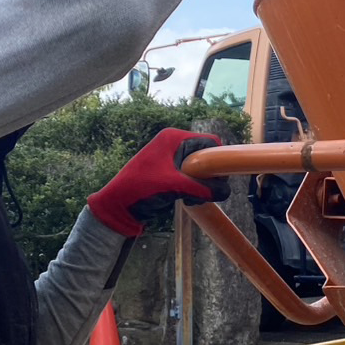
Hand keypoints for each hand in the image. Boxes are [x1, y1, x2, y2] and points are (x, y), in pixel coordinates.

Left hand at [88, 129, 230, 236]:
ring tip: (193, 197)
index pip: (209, 142)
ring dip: (203, 185)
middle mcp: (175, 145)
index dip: (218, 159)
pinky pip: (195, 179)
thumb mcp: (174, 186)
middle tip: (206, 190)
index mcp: (173, 138)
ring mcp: (173, 160)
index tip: (221, 177)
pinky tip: (188, 200)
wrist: (117, 207)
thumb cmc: (140, 189)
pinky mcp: (172, 175)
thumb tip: (226, 191)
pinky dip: (196, 190)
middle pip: (207, 156)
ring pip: (203, 170)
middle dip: (210, 175)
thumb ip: (202, 187)